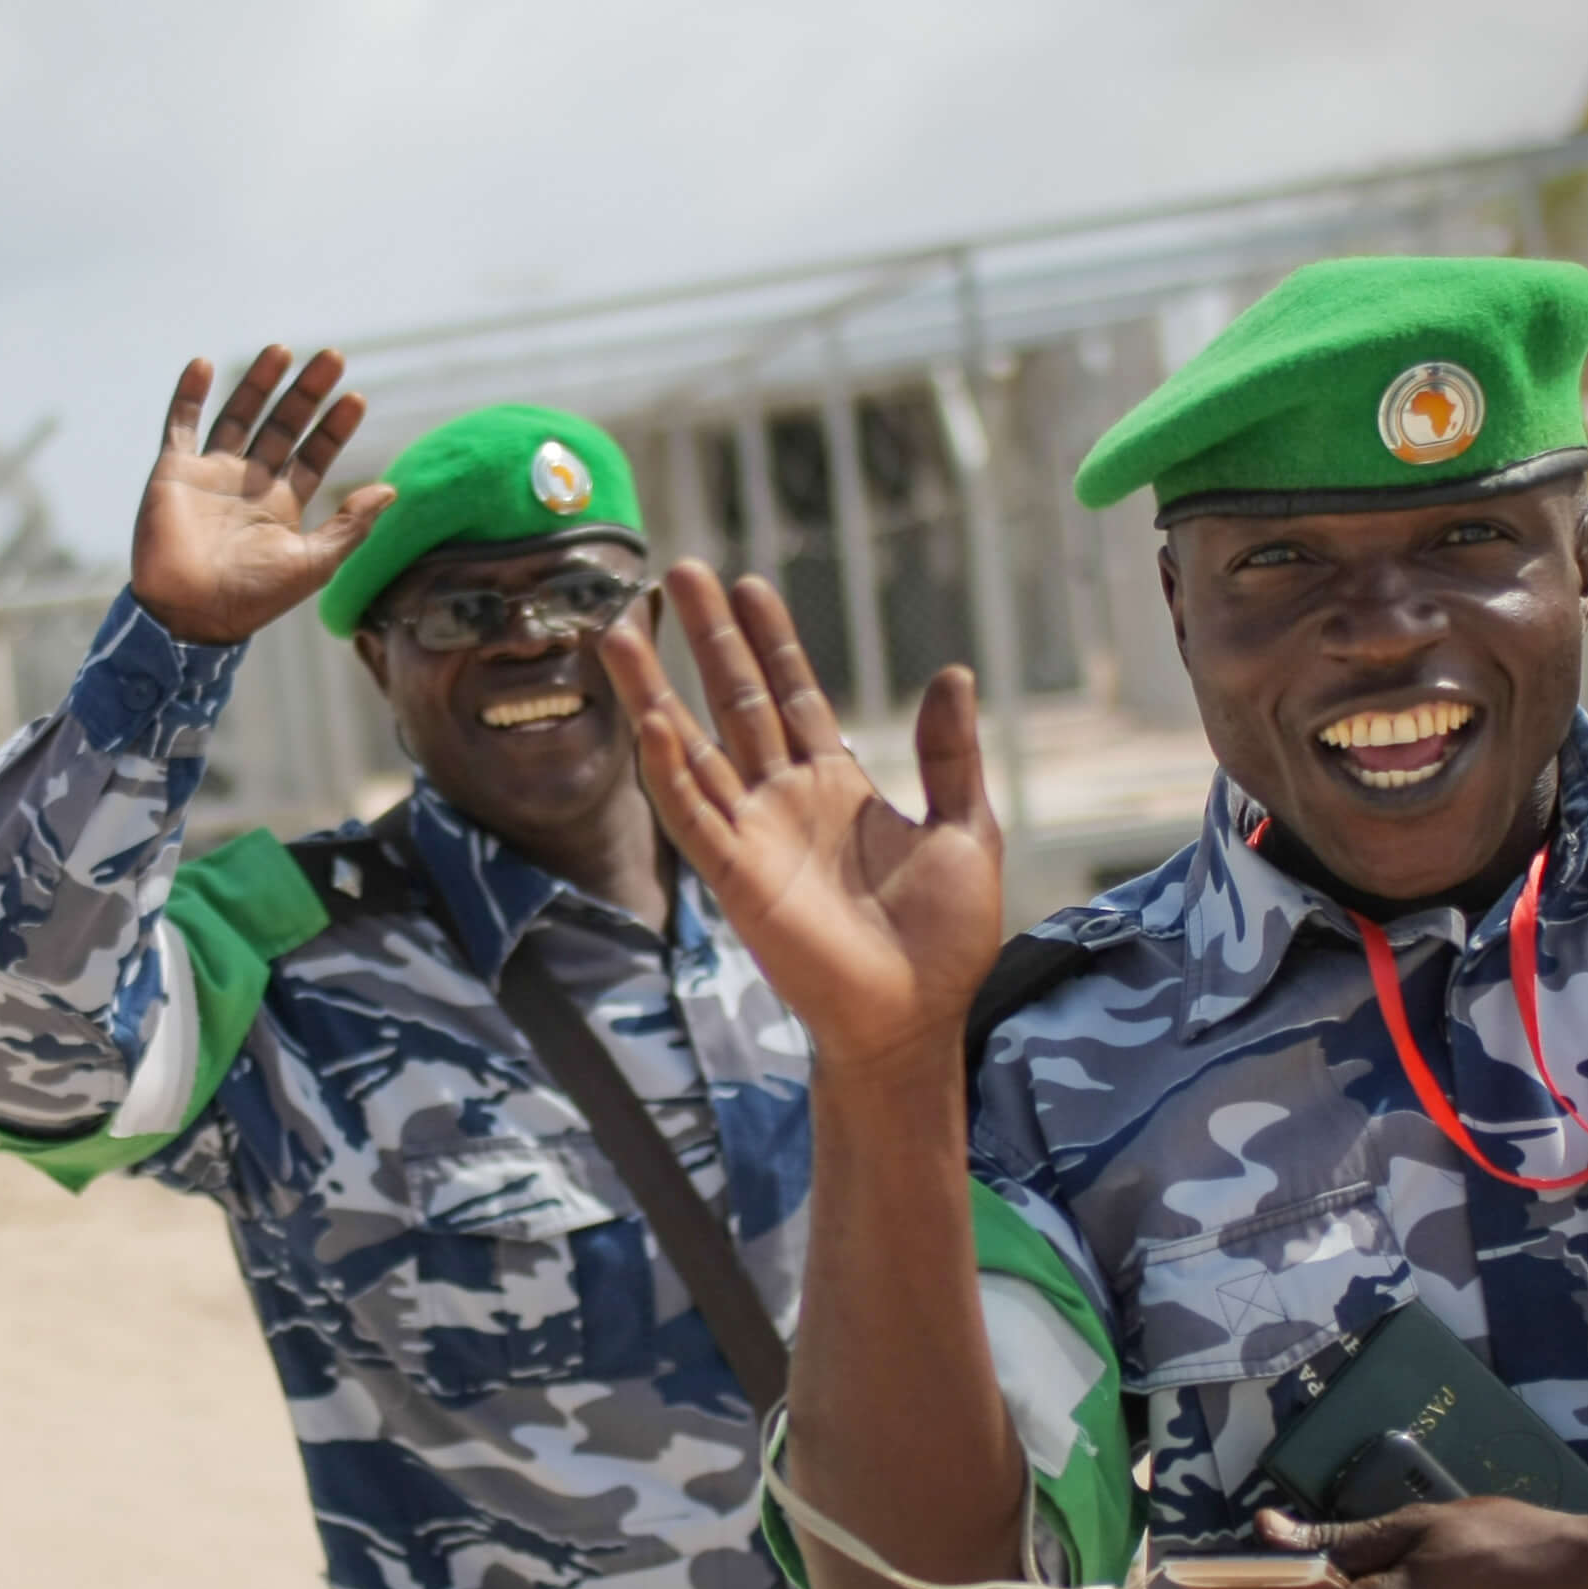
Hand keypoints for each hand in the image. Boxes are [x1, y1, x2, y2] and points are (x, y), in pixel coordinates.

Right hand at [126, 347, 385, 645]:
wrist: (190, 614)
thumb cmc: (253, 598)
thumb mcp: (313, 562)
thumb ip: (351, 525)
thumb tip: (392, 489)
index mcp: (281, 504)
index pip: (313, 455)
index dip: (334, 428)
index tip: (355, 399)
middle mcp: (248, 483)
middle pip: (283, 426)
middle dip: (306, 393)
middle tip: (333, 357)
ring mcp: (210, 474)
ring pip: (239, 416)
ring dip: (258, 383)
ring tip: (282, 350)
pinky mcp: (174, 472)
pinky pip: (180, 426)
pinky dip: (188, 395)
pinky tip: (203, 364)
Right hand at [596, 566, 1001, 1073]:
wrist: (918, 1017)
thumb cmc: (946, 939)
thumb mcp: (965, 830)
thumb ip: (949, 754)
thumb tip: (953, 672)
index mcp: (836, 786)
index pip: (794, 694)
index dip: (771, 640)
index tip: (749, 584)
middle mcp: (784, 801)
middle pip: (735, 703)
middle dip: (708, 638)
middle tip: (680, 571)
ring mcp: (754, 837)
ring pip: (693, 748)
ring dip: (657, 689)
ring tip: (623, 630)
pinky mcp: (737, 878)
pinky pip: (693, 815)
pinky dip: (669, 769)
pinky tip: (650, 719)